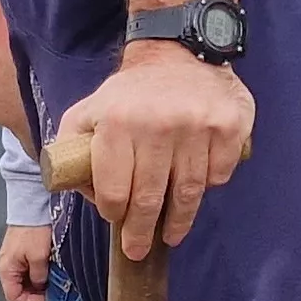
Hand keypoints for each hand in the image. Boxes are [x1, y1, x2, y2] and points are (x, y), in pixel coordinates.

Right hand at [0, 223, 52, 300]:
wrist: (31, 207)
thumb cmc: (33, 231)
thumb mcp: (39, 257)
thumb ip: (38, 277)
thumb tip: (40, 286)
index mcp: (6, 269)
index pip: (13, 297)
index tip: (46, 297)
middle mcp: (4, 266)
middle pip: (17, 289)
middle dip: (34, 292)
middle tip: (50, 288)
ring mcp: (9, 259)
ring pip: (21, 280)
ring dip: (35, 282)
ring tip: (49, 278)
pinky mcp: (16, 253)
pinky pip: (24, 270)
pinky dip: (34, 273)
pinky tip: (45, 268)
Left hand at [57, 45, 253, 256]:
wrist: (178, 51)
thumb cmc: (130, 92)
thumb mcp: (89, 111)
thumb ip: (72, 148)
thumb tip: (80, 191)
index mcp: (116, 123)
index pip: (114, 190)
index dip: (114, 214)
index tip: (116, 222)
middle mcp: (156, 125)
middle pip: (149, 199)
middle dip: (141, 233)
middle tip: (138, 250)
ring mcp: (197, 127)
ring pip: (187, 193)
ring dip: (178, 221)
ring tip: (171, 235)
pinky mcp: (229, 127)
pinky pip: (219, 175)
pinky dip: (209, 185)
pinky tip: (197, 185)